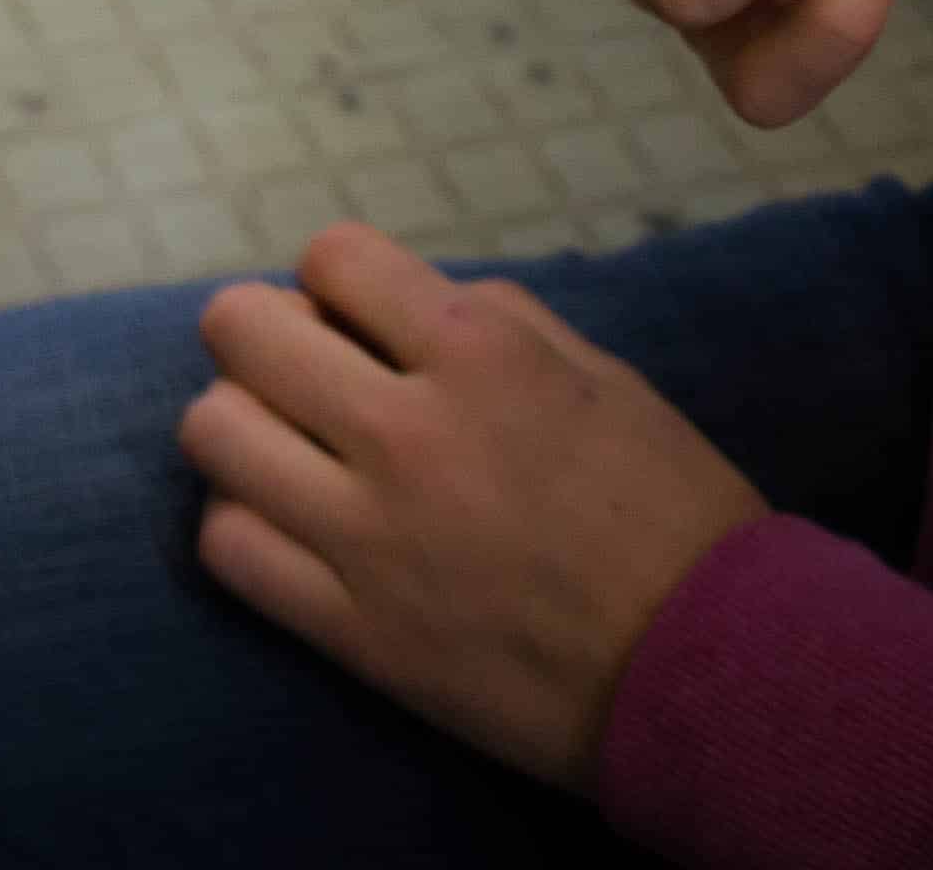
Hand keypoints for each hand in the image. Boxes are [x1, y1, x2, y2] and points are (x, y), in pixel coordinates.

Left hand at [180, 223, 764, 787]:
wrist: (721, 675)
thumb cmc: (677, 516)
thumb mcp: (608, 380)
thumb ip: (498, 322)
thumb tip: (400, 301)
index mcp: (481, 354)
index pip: (330, 257)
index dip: (336, 282)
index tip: (357, 320)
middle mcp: (410, 432)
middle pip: (239, 330)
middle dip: (260, 334)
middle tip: (299, 372)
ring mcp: (370, 535)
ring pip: (211, 434)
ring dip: (241, 427)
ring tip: (287, 451)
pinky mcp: (355, 631)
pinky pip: (229, 549)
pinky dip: (242, 526)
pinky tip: (288, 526)